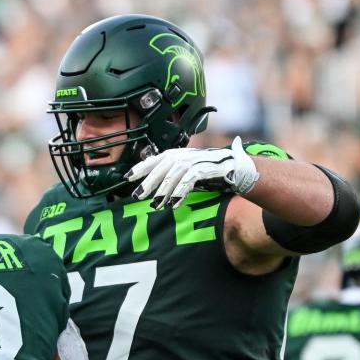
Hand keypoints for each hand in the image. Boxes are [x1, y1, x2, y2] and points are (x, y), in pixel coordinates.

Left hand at [127, 136, 258, 209]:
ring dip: (163, 192)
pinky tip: (174, 204)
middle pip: (161, 168)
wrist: (232, 167)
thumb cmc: (204, 170)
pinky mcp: (204, 169)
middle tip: (138, 196)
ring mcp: (193, 161)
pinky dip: (180, 193)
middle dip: (148, 183)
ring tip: (156, 205)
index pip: (153, 160)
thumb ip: (168, 175)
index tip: (127, 178)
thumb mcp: (183, 170)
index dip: (140, 168)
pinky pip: (188, 181)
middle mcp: (182, 155)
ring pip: (173, 176)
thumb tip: (149, 186)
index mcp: (175, 154)